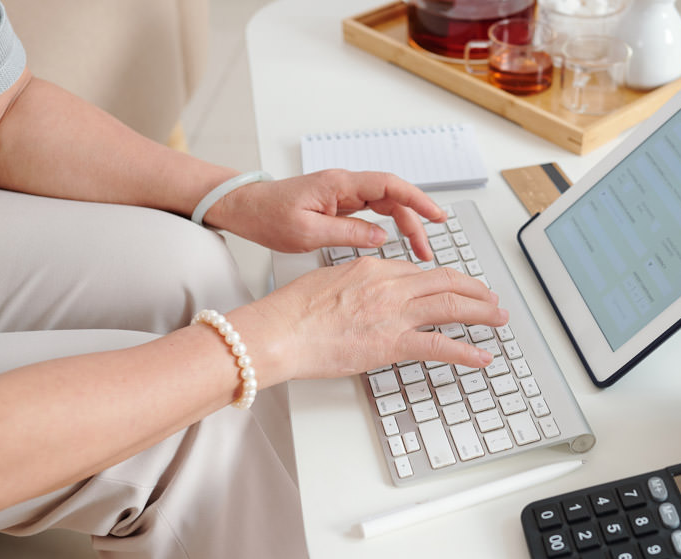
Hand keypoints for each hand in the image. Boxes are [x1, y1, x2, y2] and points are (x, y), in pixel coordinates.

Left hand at [207, 169, 444, 260]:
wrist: (244, 208)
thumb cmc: (267, 216)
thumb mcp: (306, 232)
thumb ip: (347, 233)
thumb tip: (381, 237)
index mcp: (338, 185)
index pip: (390, 186)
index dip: (417, 199)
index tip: (436, 215)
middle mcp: (345, 185)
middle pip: (394, 197)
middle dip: (416, 221)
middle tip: (427, 249)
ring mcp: (343, 194)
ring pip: (386, 205)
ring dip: (405, 226)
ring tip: (418, 251)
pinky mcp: (340, 205)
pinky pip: (373, 212)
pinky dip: (390, 226)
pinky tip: (397, 242)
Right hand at [239, 257, 507, 381]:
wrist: (278, 331)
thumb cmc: (292, 311)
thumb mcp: (328, 279)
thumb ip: (355, 282)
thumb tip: (366, 292)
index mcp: (373, 266)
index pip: (419, 272)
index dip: (443, 281)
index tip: (455, 288)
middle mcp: (389, 285)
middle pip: (445, 281)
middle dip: (474, 289)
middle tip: (491, 298)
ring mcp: (393, 313)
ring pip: (451, 306)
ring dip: (481, 313)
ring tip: (498, 318)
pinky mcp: (391, 343)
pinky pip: (439, 345)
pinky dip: (465, 351)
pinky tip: (481, 357)